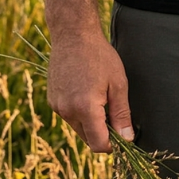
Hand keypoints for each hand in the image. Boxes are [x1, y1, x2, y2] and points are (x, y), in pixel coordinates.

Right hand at [47, 33, 133, 152]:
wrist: (73, 34)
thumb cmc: (100, 55)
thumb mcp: (118, 83)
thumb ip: (122, 114)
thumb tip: (127, 140)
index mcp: (86, 108)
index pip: (98, 145)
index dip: (113, 145)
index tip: (122, 134)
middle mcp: (67, 111)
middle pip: (88, 138)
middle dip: (102, 132)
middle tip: (113, 110)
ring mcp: (57, 106)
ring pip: (78, 127)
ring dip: (90, 121)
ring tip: (99, 95)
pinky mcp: (52, 100)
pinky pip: (68, 116)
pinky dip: (79, 112)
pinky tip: (86, 90)